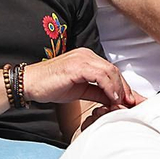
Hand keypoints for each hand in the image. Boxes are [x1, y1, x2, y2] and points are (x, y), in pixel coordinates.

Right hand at [22, 48, 136, 108]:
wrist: (29, 84)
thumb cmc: (51, 86)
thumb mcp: (81, 90)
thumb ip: (98, 92)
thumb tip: (115, 100)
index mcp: (87, 58)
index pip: (112, 70)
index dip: (123, 86)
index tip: (130, 100)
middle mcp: (86, 55)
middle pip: (114, 70)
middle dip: (124, 88)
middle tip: (130, 103)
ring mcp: (81, 59)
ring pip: (110, 71)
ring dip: (118, 89)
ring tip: (120, 102)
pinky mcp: (76, 66)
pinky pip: (100, 75)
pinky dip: (109, 87)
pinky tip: (111, 98)